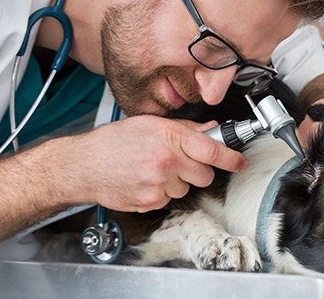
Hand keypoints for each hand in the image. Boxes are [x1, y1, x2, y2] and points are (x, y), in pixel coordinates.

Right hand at [56, 115, 248, 211]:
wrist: (82, 166)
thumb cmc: (112, 142)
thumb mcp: (150, 124)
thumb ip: (184, 128)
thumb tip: (209, 130)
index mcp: (170, 136)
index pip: (213, 150)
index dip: (233, 158)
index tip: (241, 162)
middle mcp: (167, 160)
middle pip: (205, 174)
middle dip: (197, 170)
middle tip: (177, 162)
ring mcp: (160, 182)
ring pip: (187, 187)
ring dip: (177, 181)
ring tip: (153, 169)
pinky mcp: (151, 200)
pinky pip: (169, 199)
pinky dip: (161, 193)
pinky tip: (144, 181)